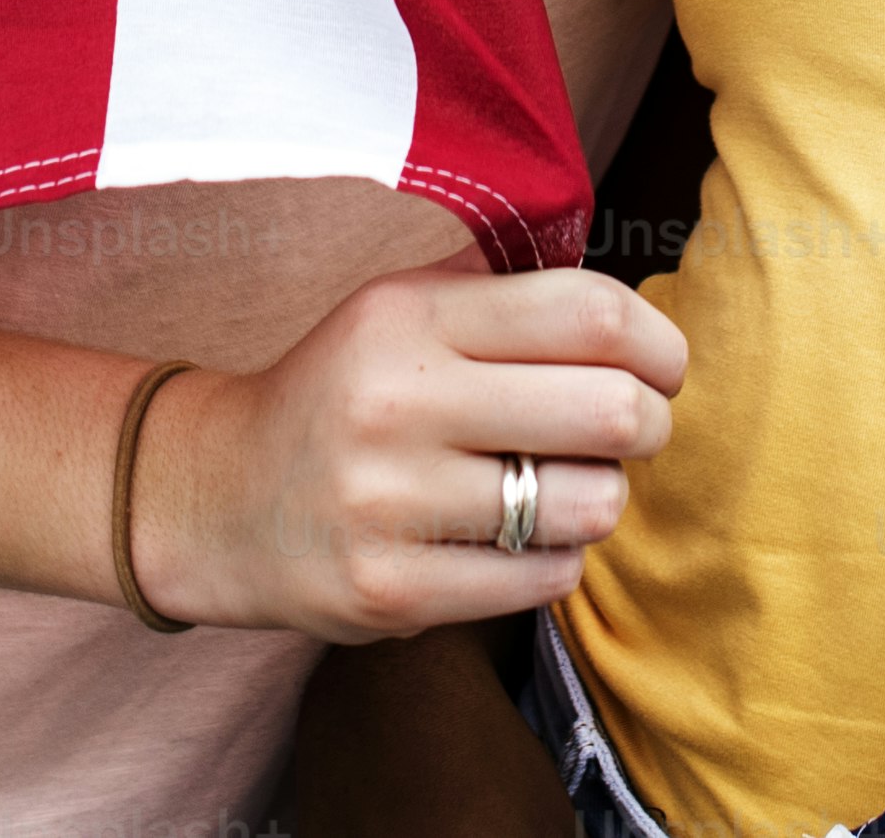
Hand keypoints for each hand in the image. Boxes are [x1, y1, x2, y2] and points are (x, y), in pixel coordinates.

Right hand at [136, 262, 684, 640]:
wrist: (221, 499)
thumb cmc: (347, 393)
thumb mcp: (401, 308)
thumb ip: (508, 292)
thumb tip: (634, 307)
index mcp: (411, 314)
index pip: (590, 314)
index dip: (659, 343)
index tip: (663, 366)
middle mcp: (399, 402)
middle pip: (610, 411)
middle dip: (648, 424)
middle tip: (630, 430)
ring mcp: (392, 504)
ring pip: (590, 504)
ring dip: (600, 498)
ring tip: (563, 486)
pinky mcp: (392, 591)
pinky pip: (546, 578)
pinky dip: (556, 559)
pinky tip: (517, 538)